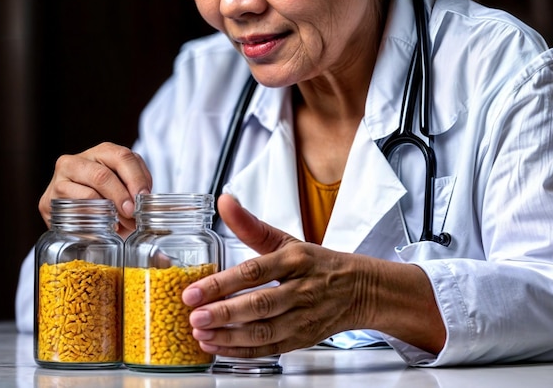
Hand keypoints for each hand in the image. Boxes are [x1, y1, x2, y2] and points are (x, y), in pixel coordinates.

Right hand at [38, 142, 151, 237]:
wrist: (76, 219)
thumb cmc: (109, 201)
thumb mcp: (127, 190)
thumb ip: (138, 193)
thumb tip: (152, 210)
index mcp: (102, 152)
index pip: (122, 156)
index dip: (136, 178)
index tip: (144, 197)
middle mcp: (77, 160)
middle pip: (103, 175)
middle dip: (122, 196)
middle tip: (133, 214)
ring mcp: (59, 179)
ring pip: (88, 193)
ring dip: (108, 211)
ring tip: (122, 224)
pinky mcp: (48, 201)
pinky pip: (73, 210)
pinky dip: (92, 220)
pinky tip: (103, 227)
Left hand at [182, 194, 375, 356]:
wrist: (358, 289)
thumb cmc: (316, 263)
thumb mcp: (286, 239)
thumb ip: (250, 225)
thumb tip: (224, 201)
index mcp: (295, 259)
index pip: (255, 271)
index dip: (223, 283)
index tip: (194, 291)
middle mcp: (300, 289)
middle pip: (259, 304)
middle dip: (224, 313)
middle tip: (194, 315)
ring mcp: (303, 317)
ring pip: (264, 331)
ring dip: (229, 336)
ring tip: (200, 333)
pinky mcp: (302, 339)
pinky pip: (269, 348)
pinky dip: (242, 351)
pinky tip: (218, 346)